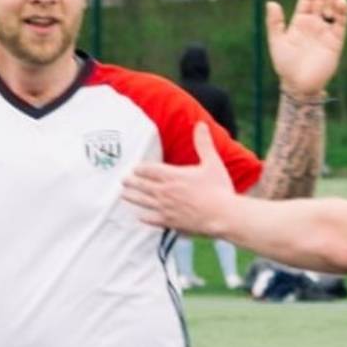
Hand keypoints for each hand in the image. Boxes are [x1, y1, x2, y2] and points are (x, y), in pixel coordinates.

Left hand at [123, 122, 236, 236]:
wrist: (223, 215)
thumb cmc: (219, 189)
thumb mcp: (212, 162)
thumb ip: (203, 143)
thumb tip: (201, 124)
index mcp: (173, 176)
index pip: (150, 170)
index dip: (141, 168)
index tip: (134, 168)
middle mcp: (166, 191)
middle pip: (143, 185)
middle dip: (132, 182)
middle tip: (123, 180)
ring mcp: (167, 208)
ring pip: (144, 202)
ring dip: (133, 198)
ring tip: (124, 196)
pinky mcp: (171, 222)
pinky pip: (153, 219)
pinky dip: (145, 218)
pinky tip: (140, 217)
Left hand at [266, 0, 346, 99]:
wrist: (298, 86)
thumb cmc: (285, 66)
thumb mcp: (277, 42)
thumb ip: (274, 23)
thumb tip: (271, 3)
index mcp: (300, 21)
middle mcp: (315, 24)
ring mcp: (326, 31)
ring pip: (332, 8)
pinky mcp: (335, 42)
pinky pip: (340, 24)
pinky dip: (342, 13)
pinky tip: (341, 2)